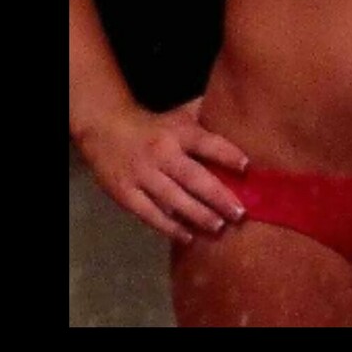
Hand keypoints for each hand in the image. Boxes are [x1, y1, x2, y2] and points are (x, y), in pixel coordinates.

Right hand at [76, 97, 250, 244]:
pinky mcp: (126, 193)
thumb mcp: (179, 115)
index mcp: (178, 132)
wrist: (105, 129)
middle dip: (217, 196)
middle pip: (192, 177)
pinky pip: (150, 214)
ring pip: (173, 199)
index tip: (246, 167)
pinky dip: (169, 227)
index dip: (226, 154)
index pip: (206, 143)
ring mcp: (142, 175)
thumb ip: (207, 118)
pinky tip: (187, 237)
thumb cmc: (154, 126)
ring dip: (197, 215)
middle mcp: (162, 153)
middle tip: (239, 213)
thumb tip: (240, 116)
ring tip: (218, 227)